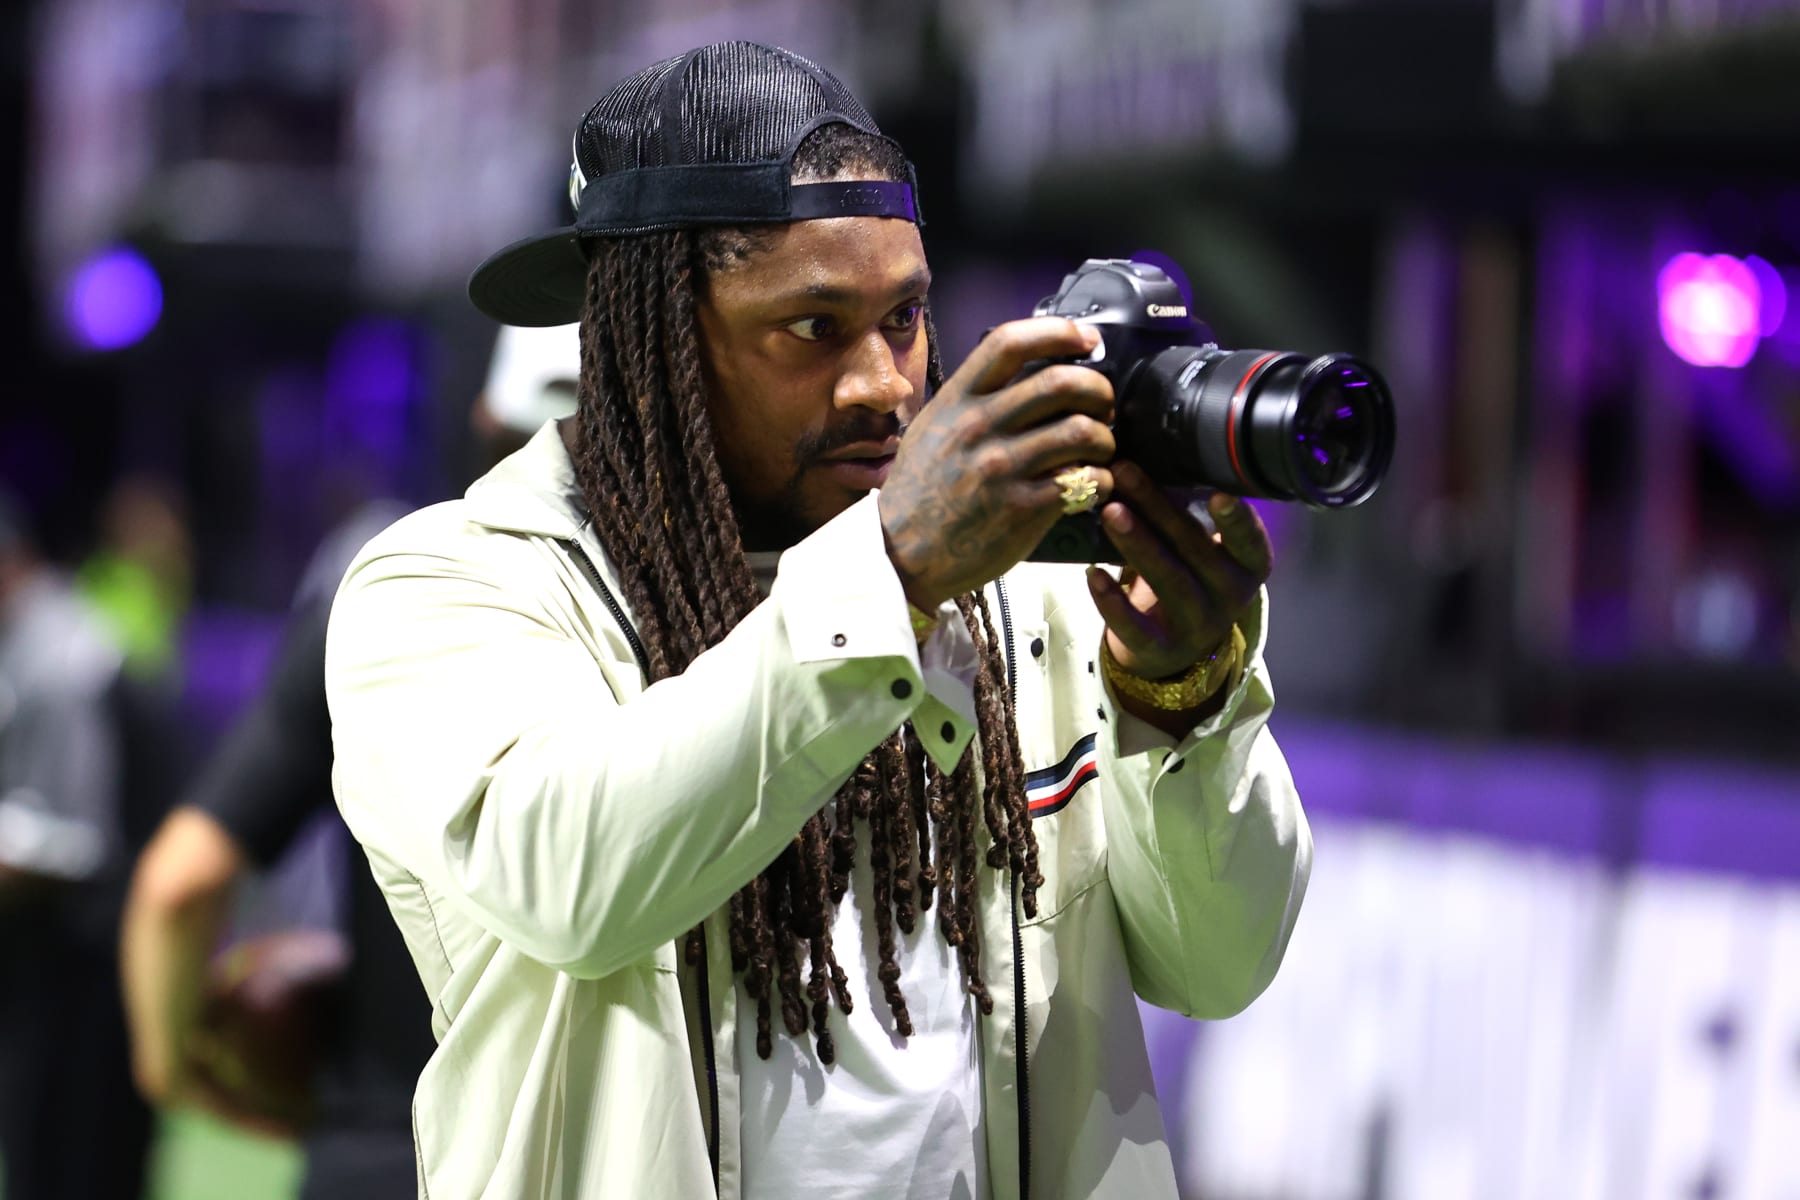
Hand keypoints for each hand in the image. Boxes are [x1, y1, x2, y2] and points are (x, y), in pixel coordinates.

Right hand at [880, 318, 1116, 608]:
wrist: (899, 554)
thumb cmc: (920, 493)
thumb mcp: (933, 429)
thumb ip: (974, 400)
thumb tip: (1028, 374)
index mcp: (957, 401)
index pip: (1010, 343)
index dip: (1059, 332)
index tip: (1086, 340)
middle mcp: (979, 427)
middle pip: (1061, 383)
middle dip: (1098, 390)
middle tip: (1103, 406)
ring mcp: (1000, 469)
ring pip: (1081, 431)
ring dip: (1104, 439)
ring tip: (1099, 450)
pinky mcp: (1021, 510)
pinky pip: (1084, 481)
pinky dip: (1102, 480)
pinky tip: (1094, 485)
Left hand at [1087, 461, 1271, 690]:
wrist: (1174, 647)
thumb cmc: (1188, 576)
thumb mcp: (1200, 547)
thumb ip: (1188, 511)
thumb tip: (1148, 454)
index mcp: (1249, 565)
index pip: (1250, 542)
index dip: (1238, 521)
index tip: (1221, 493)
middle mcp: (1230, 596)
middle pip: (1195, 548)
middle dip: (1158, 507)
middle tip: (1125, 472)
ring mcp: (1197, 625)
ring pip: (1168, 581)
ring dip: (1138, 543)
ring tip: (1110, 511)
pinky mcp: (1161, 648)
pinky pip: (1135, 626)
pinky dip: (1112, 600)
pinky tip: (1091, 574)